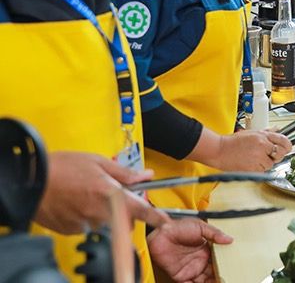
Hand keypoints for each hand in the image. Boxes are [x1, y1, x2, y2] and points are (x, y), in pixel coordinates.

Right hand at [36, 151, 167, 233]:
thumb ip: (124, 173)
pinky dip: (87, 216)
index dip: (155, 217)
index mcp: (109, 194)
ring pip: (105, 222)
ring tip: (87, 194)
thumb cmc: (62, 167)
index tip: (165, 221)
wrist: (29, 181)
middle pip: (123, 219)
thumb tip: (146, 175)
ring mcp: (84, 224)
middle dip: (124, 209)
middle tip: (113, 193)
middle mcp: (99, 213)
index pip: (140, 210)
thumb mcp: (98, 162)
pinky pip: (87, 226)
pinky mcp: (71, 231)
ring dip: (104, 212)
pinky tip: (76, 202)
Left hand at [148, 218, 232, 282]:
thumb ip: (215, 233)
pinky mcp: (181, 276)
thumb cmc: (177, 227)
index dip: (225, 264)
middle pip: (214, 272)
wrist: (160, 234)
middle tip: (227, 277)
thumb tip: (229, 239)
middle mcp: (200, 260)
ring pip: (205, 281)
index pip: (219, 259)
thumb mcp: (199, 226)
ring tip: (219, 281)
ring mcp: (191, 269)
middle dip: (220, 275)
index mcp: (207, 249)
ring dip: (212, 282)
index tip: (233, 268)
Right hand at [206, 129, 291, 171]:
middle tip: (268, 155)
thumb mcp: (251, 132)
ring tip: (254, 159)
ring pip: (271, 164)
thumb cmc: (232, 142)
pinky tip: (250, 164)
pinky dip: (259, 169)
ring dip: (265, 163)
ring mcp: (258, 157)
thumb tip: (278, 129)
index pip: (283, 140)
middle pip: (280, 153)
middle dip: (276, 155)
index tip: (287, 147)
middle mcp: (262, 145)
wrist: (220, 150)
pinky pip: (262, 171)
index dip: (287, 145)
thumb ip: (267, 132)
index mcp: (262, 136)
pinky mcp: (254, 168)